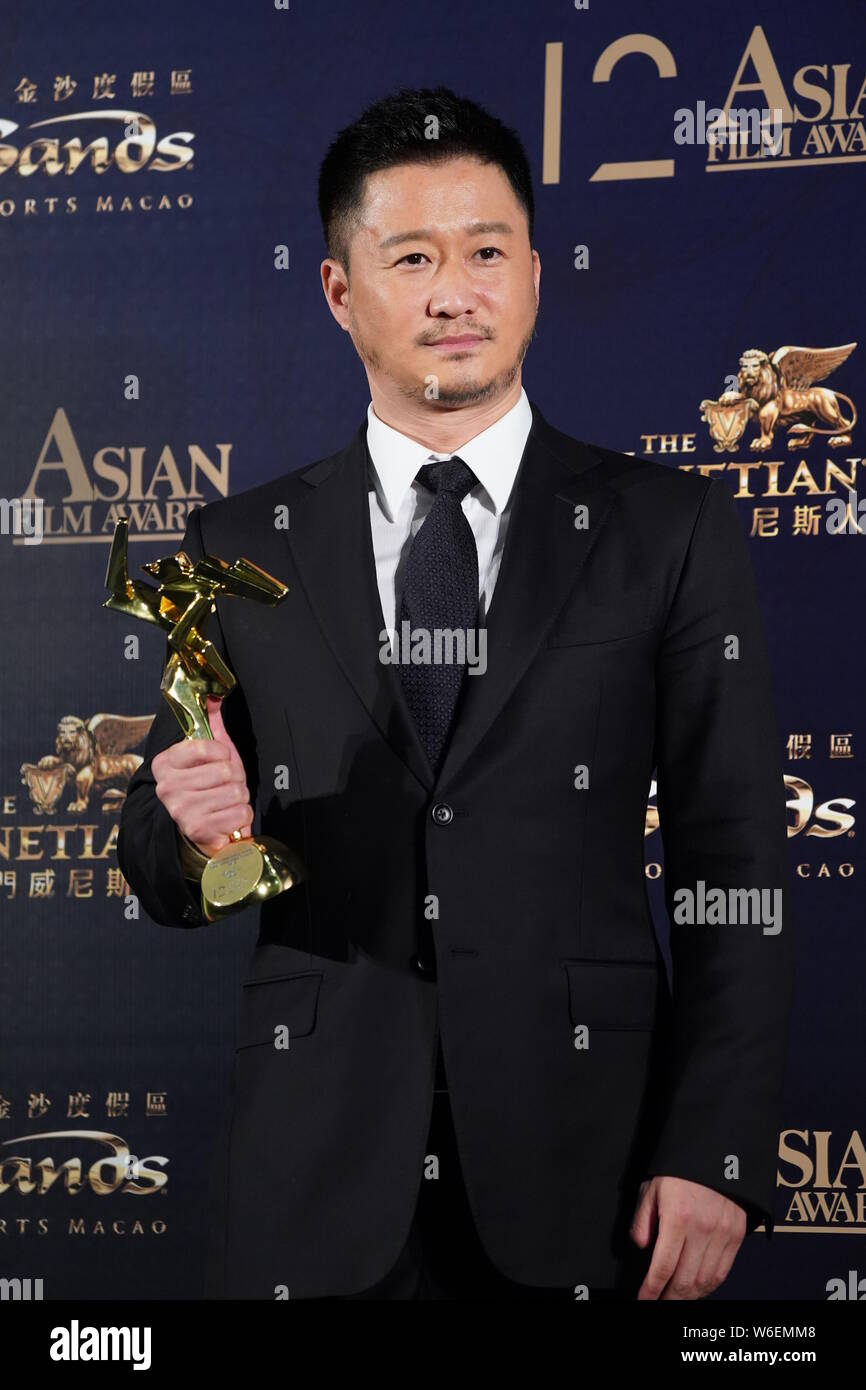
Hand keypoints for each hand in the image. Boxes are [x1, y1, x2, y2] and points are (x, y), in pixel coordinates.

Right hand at [152, 695, 253, 856]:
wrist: (202, 832)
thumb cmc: (207, 788)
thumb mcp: (209, 753)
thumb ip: (210, 722)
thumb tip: (214, 694)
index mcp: (164, 763)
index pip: (207, 748)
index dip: (223, 754)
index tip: (220, 760)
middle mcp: (166, 787)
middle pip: (226, 771)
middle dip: (235, 779)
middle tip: (224, 786)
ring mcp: (180, 811)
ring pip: (236, 792)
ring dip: (240, 798)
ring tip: (226, 802)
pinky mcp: (198, 831)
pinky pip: (240, 813)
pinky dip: (241, 816)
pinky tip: (227, 819)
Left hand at [629, 1175, 746, 1298]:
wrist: (716, 1154)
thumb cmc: (679, 1171)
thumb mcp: (652, 1188)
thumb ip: (642, 1219)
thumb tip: (641, 1247)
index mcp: (677, 1217)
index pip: (662, 1266)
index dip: (652, 1289)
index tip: (644, 1300)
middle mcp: (702, 1230)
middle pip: (684, 1280)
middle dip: (669, 1298)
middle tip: (659, 1302)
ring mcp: (722, 1235)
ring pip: (705, 1281)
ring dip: (689, 1296)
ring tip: (676, 1298)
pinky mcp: (736, 1236)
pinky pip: (722, 1272)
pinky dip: (708, 1286)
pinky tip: (697, 1289)